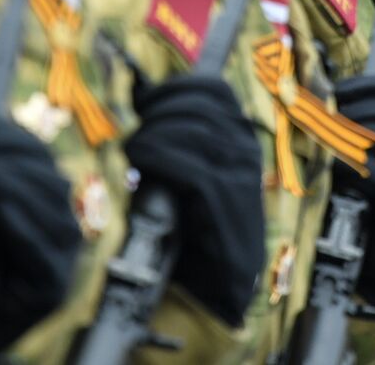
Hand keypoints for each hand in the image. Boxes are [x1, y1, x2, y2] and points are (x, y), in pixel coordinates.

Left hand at [0, 115, 83, 349]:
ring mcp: (61, 258)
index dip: (11, 137)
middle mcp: (59, 226)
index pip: (38, 157)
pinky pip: (44, 252)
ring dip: (14, 184)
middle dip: (8, 156)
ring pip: (52, 208)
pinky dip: (23, 227)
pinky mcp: (52, 289)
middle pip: (48, 177)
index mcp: (41, 202)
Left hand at [123, 74, 263, 326]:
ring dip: (152, 132)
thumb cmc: (197, 230)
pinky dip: (157, 155)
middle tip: (129, 128)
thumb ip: (178, 145)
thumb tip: (135, 111)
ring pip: (191, 129)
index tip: (142, 100)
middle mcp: (244, 148)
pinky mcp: (226, 198)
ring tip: (129, 148)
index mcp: (240, 136)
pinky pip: (188, 163)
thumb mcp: (191, 176)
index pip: (212, 89)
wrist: (219, 286)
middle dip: (157, 108)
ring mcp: (238, 172)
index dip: (173, 88)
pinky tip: (139, 162)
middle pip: (198, 104)